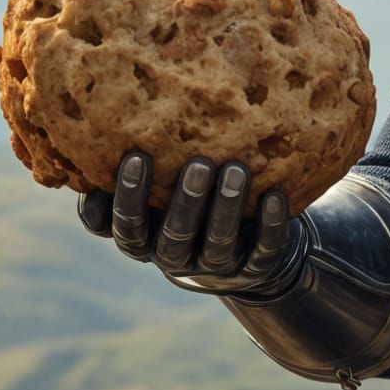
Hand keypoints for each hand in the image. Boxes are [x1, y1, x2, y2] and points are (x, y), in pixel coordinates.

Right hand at [78, 151, 299, 293]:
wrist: (237, 253)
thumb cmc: (185, 206)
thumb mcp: (157, 194)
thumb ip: (143, 169)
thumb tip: (115, 121)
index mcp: (145, 240)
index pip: (125, 227)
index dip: (126, 197)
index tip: (135, 156)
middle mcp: (175, 258)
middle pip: (174, 237)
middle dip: (186, 201)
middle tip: (198, 164)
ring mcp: (215, 267)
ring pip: (218, 243)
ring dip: (226, 208)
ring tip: (236, 169)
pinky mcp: (254, 269)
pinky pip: (263, 251)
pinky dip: (270, 225)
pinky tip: (275, 196)